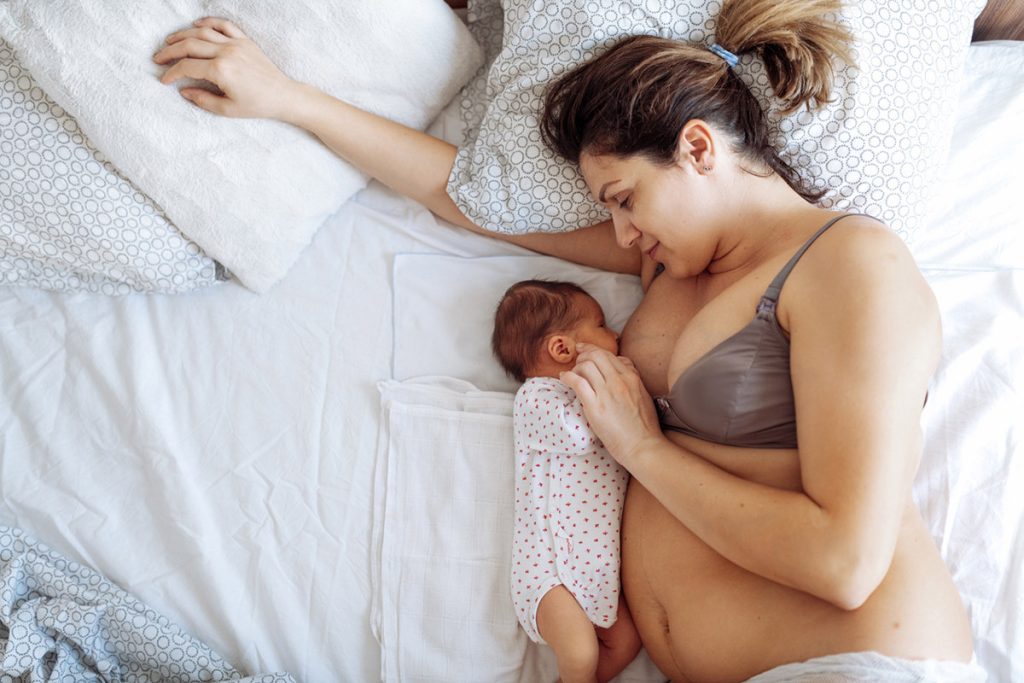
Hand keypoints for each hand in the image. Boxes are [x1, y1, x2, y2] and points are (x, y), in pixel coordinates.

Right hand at [153, 17, 300, 119]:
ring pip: (203, 32)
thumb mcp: (228, 109)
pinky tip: (196, 26)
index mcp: (221, 71)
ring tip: (170, 41)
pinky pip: (224, 25)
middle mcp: (226, 53)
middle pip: (189, 45)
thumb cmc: (257, 105)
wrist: (283, 95)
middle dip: (170, 51)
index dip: (171, 73)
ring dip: (183, 35)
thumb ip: (202, 100)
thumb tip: (183, 91)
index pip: (187, 67)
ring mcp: (236, 44)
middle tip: (158, 58)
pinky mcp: (245, 41)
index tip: (164, 79)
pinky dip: (208, 22)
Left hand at [560, 343, 663, 467]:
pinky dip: (567, 377)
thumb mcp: (643, 395)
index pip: (610, 355)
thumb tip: (620, 365)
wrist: (642, 446)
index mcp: (632, 378)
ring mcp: (607, 393)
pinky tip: (563, 378)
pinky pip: (577, 382)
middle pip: (596, 355)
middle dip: (584, 355)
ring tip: (572, 374)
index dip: (594, 349)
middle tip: (577, 361)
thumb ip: (632, 378)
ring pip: (586, 365)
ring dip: (576, 367)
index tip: (584, 349)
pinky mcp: (595, 406)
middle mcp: (619, 381)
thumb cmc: (644, 426)